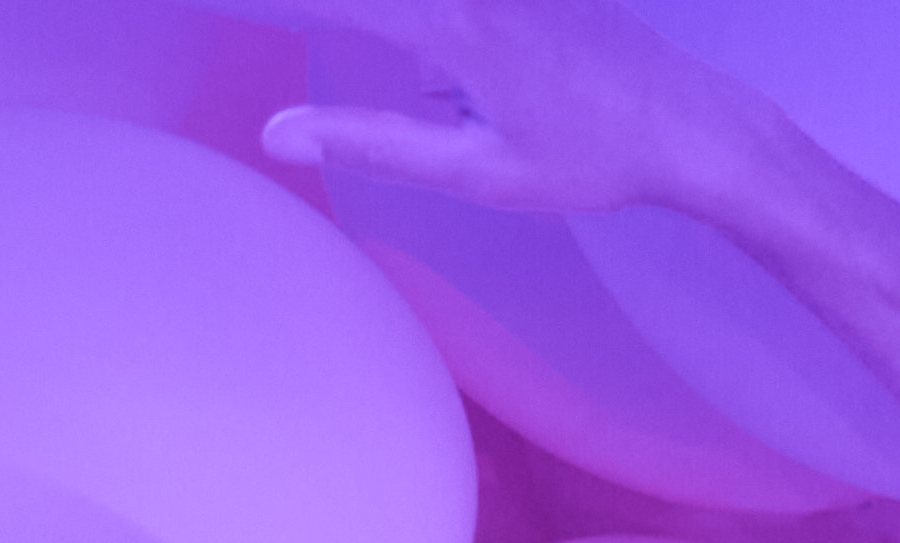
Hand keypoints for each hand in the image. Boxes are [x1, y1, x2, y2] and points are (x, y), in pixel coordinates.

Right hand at [262, 0, 737, 219]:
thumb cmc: (586, 158)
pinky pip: (451, 10)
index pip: (336, 2)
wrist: (690, 123)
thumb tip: (279, 133)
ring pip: (416, 13)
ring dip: (381, 29)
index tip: (210, 3)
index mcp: (454, 26)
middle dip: (320, 13)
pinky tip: (461, 101)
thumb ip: (371, 140)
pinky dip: (428, 37)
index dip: (270, 4)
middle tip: (291, 41)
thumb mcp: (472, 169)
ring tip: (451, 121)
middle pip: (376, 4)